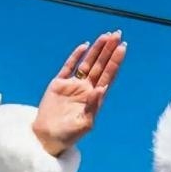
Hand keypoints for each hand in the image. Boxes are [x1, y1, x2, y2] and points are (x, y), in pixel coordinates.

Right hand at [32, 32, 127, 155]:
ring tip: (106, 35)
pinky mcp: (59, 83)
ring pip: (87, 63)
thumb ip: (93, 106)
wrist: (47, 137)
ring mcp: (73, 85)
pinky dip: (76, 56)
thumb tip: (102, 88)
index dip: (115, 61)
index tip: (123, 48)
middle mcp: (86, 89)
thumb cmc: (68, 135)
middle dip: (109, 50)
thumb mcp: (84, 124)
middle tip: (118, 34)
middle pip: (100, 65)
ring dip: (97, 50)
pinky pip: (69, 66)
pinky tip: (85, 46)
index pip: (108, 75)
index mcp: (95, 99)